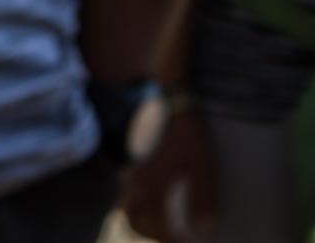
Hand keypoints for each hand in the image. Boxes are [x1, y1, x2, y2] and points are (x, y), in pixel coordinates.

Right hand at [123, 108, 216, 241]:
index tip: (185, 242)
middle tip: (172, 238)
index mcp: (152, 187)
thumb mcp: (202, 166)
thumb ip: (203, 198)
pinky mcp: (136, 165)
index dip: (170, 240)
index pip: (156, 226)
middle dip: (152, 234)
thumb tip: (204, 227)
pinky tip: (155, 200)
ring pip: (128, 208)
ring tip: (162, 225)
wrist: (173, 104)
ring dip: (143, 222)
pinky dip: (139, 205)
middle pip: (136, 221)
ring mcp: (134, 174)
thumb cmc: (189, 135)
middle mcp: (138, 184)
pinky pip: (129, 192)